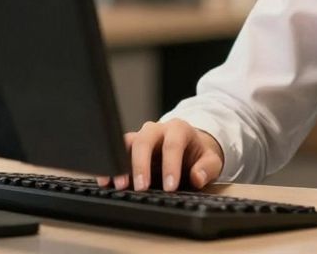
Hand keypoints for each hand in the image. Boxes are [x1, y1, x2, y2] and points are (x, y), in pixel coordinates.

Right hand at [96, 119, 224, 192]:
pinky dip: (109, 166)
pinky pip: (115, 152)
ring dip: (120, 164)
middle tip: (141, 187)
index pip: (173, 145)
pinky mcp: (129, 148)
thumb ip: (207, 168)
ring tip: (118, 185)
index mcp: (178, 129)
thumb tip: (197, 177)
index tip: (169, 187)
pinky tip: (105, 181)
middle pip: (144, 141)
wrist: (189, 147)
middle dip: (141, 165)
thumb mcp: (211, 160)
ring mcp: (140, 137)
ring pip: (126, 144)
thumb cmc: (198, 154)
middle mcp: (157, 129)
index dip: (170, 166)